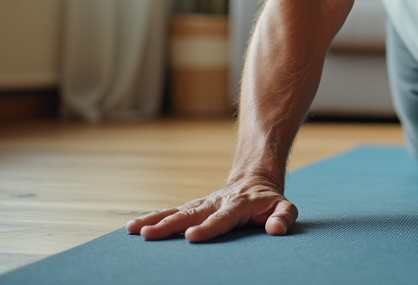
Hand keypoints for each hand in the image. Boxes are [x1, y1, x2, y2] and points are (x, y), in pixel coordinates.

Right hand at [126, 176, 295, 242]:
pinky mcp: (193, 207)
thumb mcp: (284, 206)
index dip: (208, 228)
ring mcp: (202, 204)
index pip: (222, 219)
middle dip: (170, 225)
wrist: (254, 179)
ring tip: (134, 231)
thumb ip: (283, 217)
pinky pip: (171, 211)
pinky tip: (133, 227)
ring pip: (177, 211)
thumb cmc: (269, 200)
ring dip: (155, 220)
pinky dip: (152, 218)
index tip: (191, 237)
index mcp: (238, 205)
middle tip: (149, 235)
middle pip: (191, 214)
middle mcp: (215, 203)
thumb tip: (276, 230)